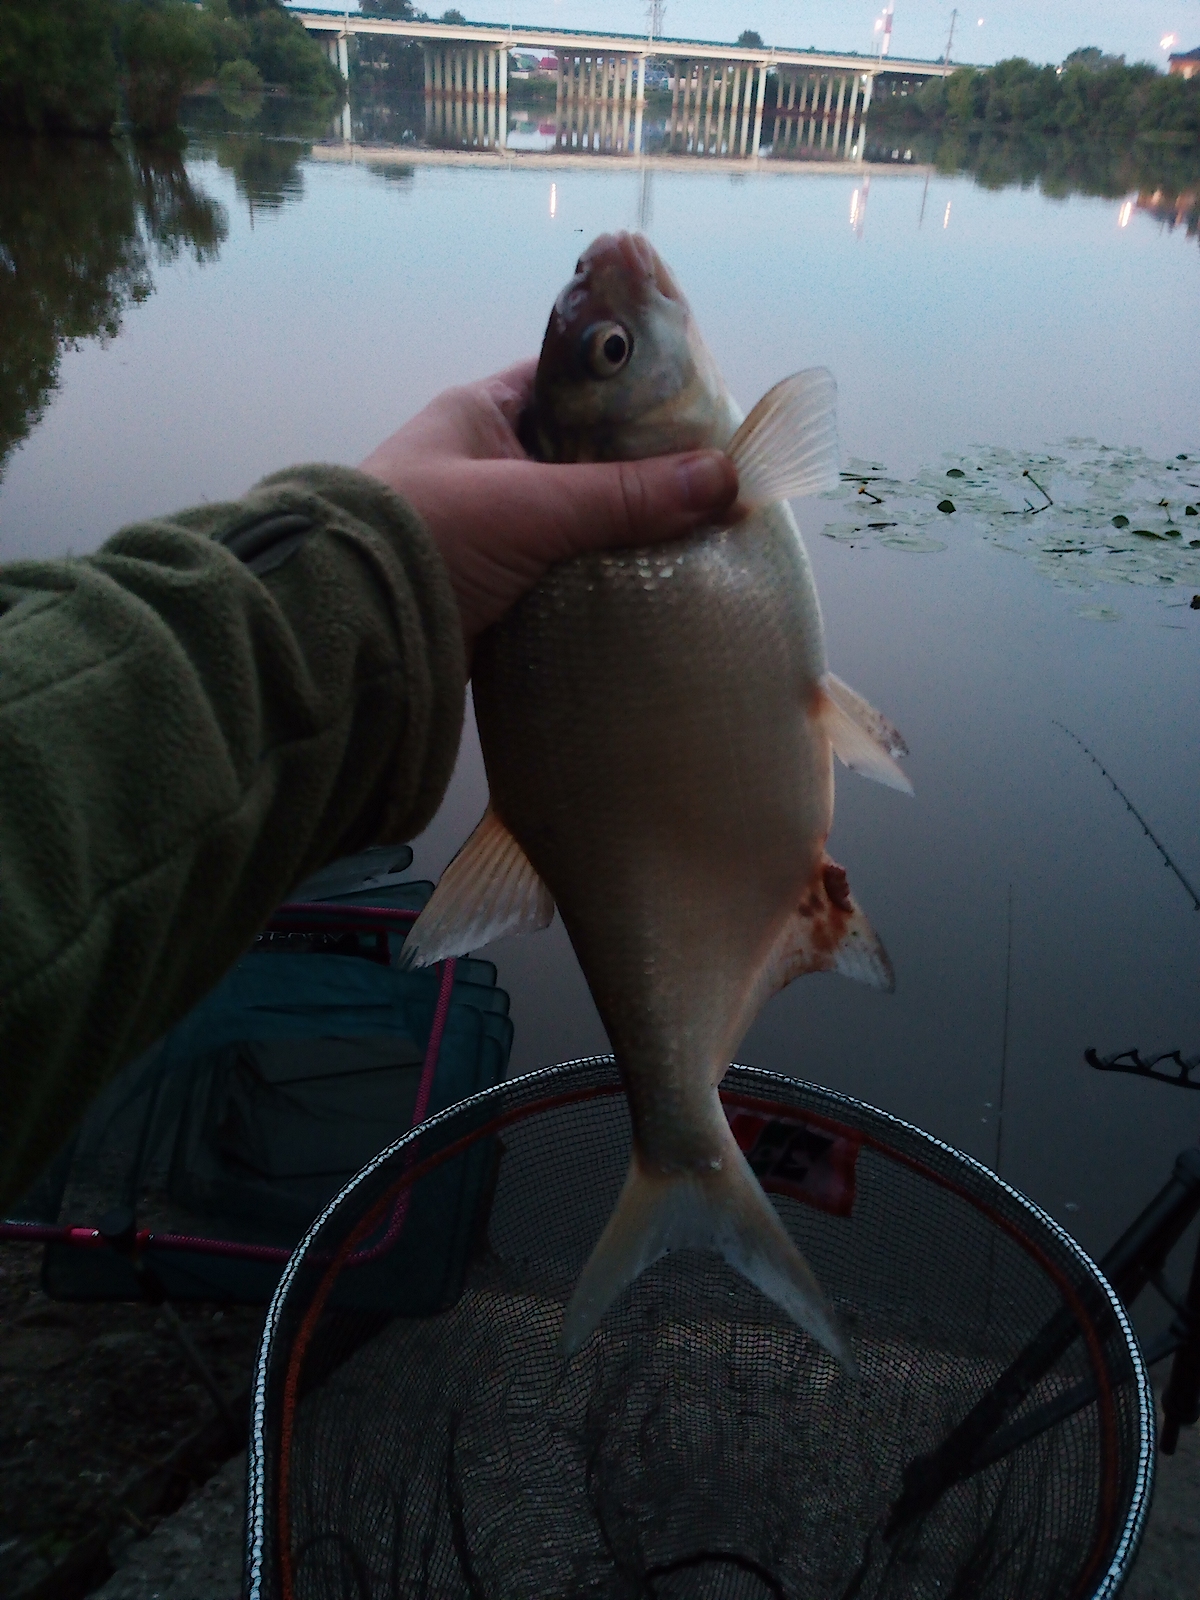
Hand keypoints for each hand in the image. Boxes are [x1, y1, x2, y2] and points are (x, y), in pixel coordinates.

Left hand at [359, 359, 737, 654]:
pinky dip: (598, 578)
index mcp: (479, 413)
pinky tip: (648, 585)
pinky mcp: (490, 586)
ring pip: (574, 519)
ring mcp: (485, 528)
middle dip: (639, 472)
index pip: (569, 381)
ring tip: (697, 537)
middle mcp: (482, 463)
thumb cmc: (425, 536)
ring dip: (622, 532)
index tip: (691, 411)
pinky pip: (560, 571)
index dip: (629, 391)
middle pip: (581, 456)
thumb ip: (623, 494)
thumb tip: (724, 479)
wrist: (346, 632)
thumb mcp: (529, 505)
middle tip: (709, 483)